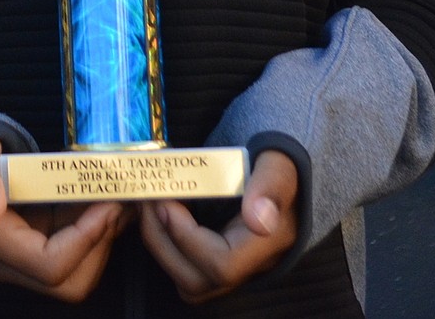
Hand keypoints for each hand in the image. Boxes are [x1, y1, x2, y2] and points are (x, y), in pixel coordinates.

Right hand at [0, 138, 127, 300]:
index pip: (49, 264)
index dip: (86, 238)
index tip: (107, 203)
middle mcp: (3, 264)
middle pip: (67, 282)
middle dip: (100, 245)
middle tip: (118, 203)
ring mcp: (20, 264)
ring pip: (74, 277)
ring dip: (102, 242)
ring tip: (116, 202)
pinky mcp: (34, 254)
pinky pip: (72, 259)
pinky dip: (95, 235)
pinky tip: (103, 204)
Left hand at [140, 149, 297, 302]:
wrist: (286, 155)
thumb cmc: (282, 152)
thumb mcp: (280, 156)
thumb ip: (272, 183)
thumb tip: (259, 221)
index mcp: (271, 240)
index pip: (222, 265)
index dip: (186, 238)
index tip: (166, 200)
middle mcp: (254, 261)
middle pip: (198, 281)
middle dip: (161, 242)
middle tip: (148, 199)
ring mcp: (237, 261)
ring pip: (189, 279)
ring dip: (160, 245)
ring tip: (151, 203)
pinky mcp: (223, 253)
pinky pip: (189, 265)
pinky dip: (167, 243)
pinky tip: (162, 208)